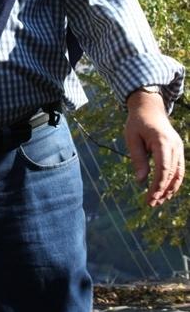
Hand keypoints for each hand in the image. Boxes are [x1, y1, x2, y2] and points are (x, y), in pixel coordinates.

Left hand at [125, 91, 184, 205]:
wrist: (149, 107)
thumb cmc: (137, 122)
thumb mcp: (132, 138)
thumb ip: (138, 158)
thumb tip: (141, 180)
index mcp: (162, 141)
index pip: (163, 169)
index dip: (157, 186)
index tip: (149, 198)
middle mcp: (174, 145)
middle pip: (172, 174)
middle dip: (163, 191)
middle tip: (151, 203)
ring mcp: (179, 147)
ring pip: (179, 173)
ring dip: (170, 189)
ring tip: (158, 201)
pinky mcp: (178, 149)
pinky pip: (179, 168)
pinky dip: (173, 181)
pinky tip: (165, 191)